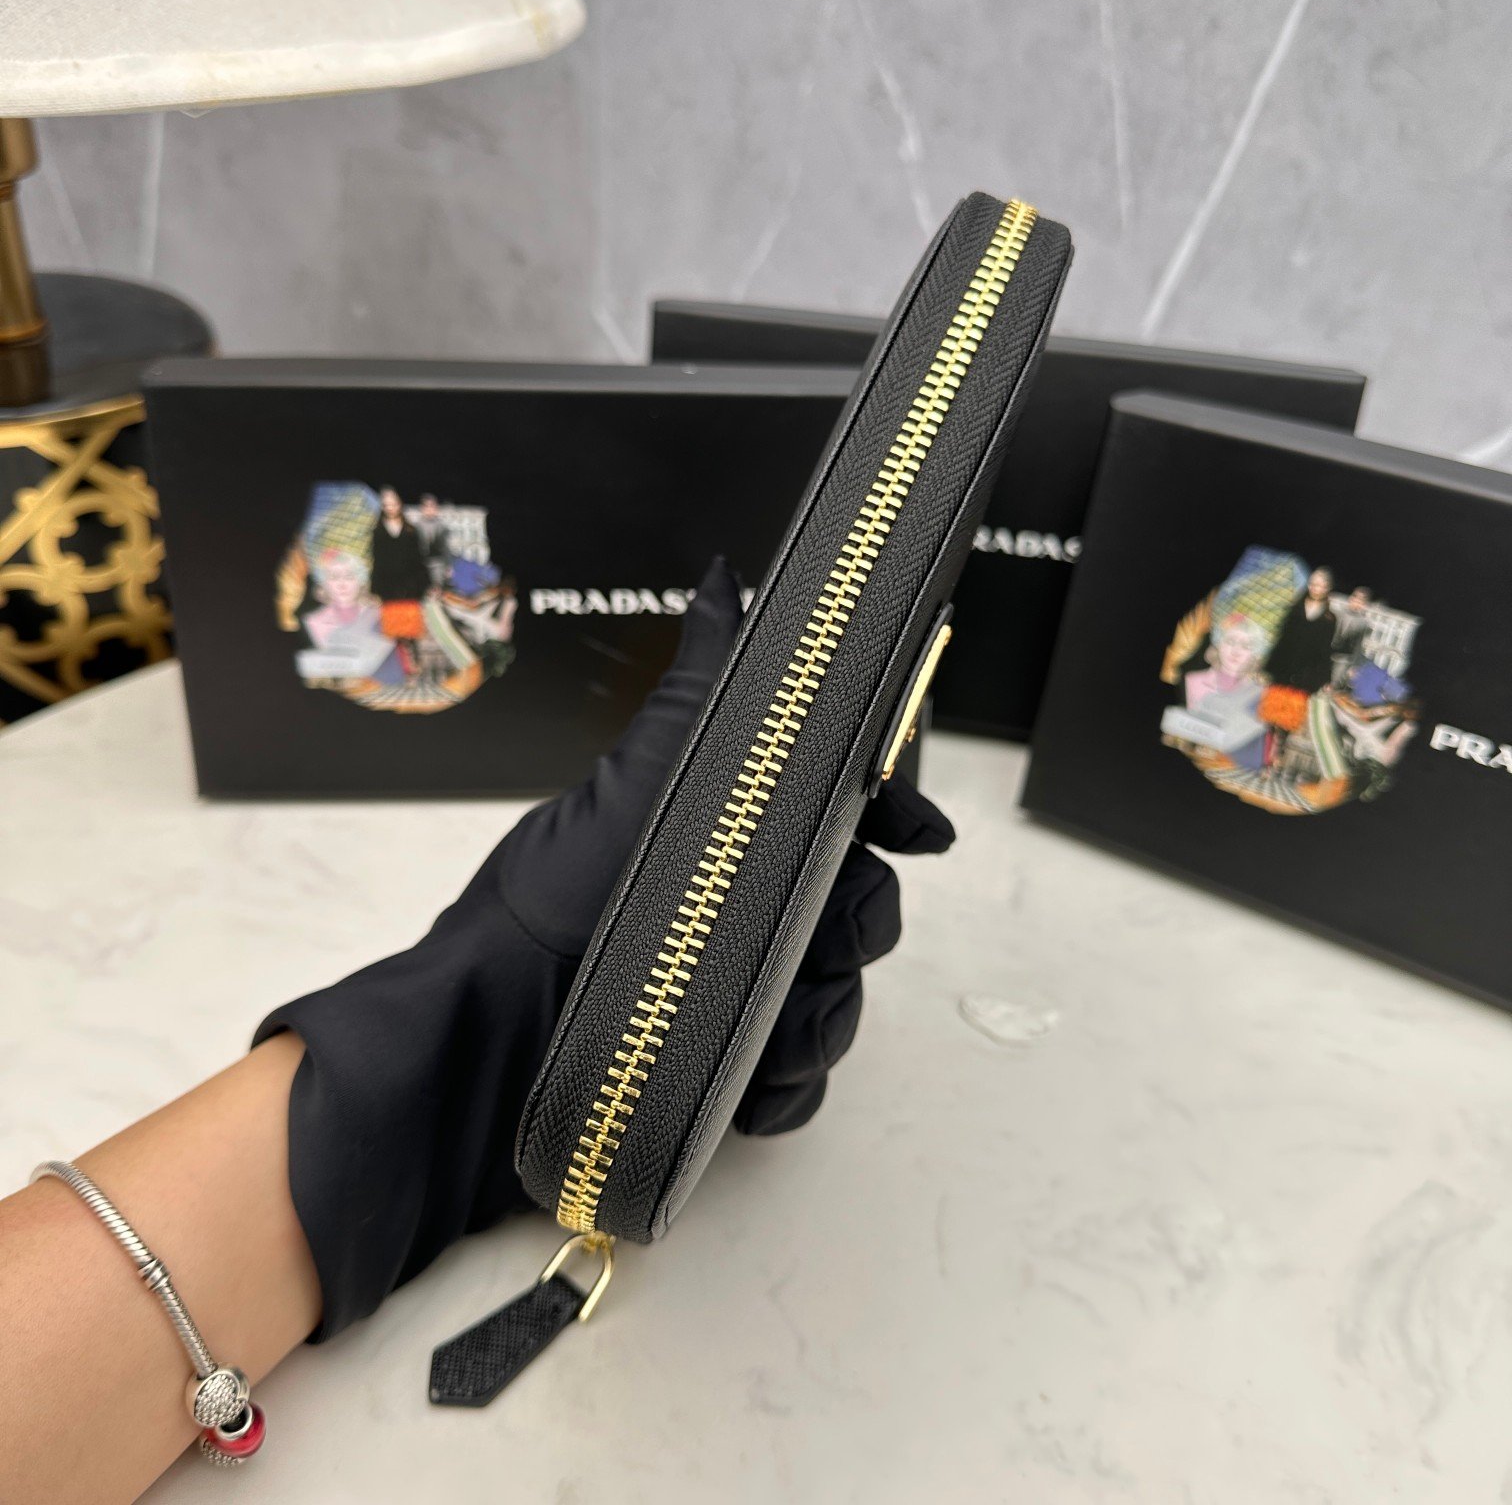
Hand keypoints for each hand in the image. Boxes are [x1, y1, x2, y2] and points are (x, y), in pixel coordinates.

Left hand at [255, 557, 954, 1338]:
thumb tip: (721, 582)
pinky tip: (749, 1083)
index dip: (894, 819)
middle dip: (849, 931)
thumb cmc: (563, 893)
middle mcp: (743, 910)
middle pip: (862, 917)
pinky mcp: (724, 1076)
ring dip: (814, 1021)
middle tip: (808, 938)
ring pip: (838, 1007)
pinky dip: (784, 1089)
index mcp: (736, 835)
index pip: (849, 820)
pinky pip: (800, 1087)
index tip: (918, 832)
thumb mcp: (644, 774)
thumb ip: (702, 685)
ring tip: (758, 1027)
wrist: (496, 1028)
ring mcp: (736, 995)